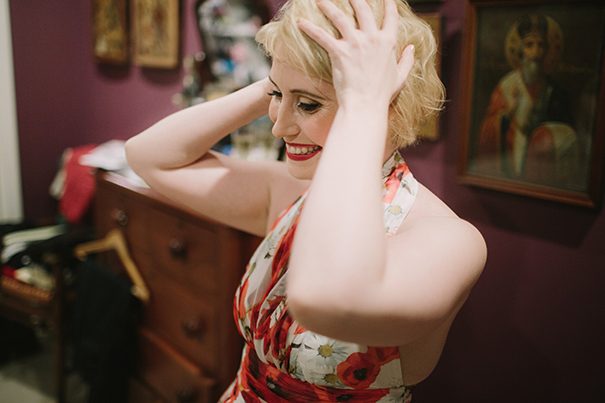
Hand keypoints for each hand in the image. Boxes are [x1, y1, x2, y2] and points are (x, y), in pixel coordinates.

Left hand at [298, 0, 413, 108]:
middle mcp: (372, 38)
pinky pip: (322, 36)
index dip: (387, 4)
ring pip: (340, 17)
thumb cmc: (382, 95)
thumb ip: (407, 60)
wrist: (366, 105)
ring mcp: (355, 44)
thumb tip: (411, 48)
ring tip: (319, 0)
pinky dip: (309, 28)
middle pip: (363, 9)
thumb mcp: (400, 77)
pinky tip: (300, 22)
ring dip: (328, 6)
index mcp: (388, 42)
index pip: (390, 16)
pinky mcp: (339, 53)